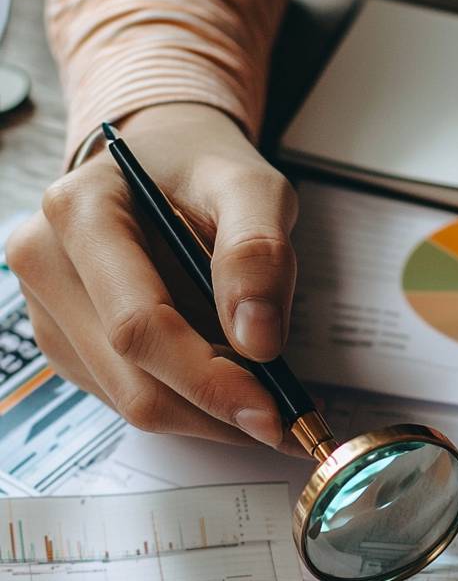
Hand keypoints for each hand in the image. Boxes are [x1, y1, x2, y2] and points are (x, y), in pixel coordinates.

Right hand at [6, 103, 297, 445]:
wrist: (162, 161)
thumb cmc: (204, 171)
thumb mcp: (253, 189)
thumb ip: (258, 254)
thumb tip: (258, 341)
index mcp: (81, 214)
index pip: (140, 327)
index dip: (210, 382)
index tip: (271, 411)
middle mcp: (48, 266)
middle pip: (134, 381)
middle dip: (217, 411)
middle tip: (285, 419)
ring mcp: (52, 312)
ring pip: (133, 403)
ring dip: (209, 415)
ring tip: (268, 395)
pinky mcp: (70, 343)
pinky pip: (131, 398)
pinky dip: (191, 405)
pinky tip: (229, 381)